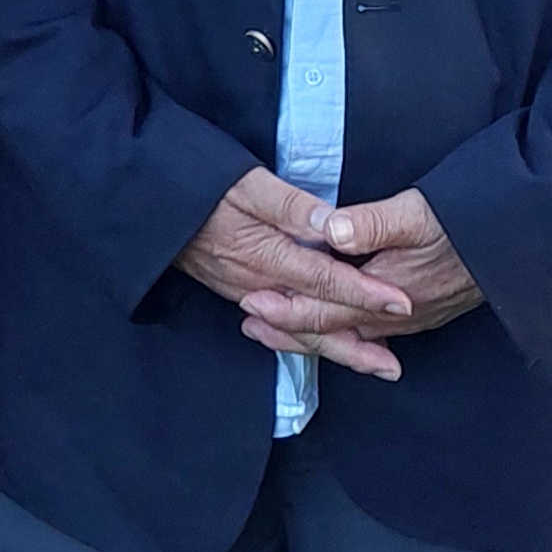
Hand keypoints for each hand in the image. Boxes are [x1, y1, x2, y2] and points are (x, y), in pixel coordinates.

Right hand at [176, 169, 415, 377]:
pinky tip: (320, 344)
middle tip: (393, 368)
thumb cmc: (200, 184)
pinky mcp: (236, 292)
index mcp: (268, 256)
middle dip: (356, 347)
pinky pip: (278, 326)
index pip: (328, 280)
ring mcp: (245, 293)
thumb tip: (334, 225)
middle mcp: (258, 285)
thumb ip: (292, 206)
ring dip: (334, 349)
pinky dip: (303, 340)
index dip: (366, 294)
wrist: (150, 204)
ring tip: (369, 364)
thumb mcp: (248, 183)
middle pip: (315, 323)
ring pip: (296, 331)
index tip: (401, 303)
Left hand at [238, 187, 483, 377]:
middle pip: (331, 332)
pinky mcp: (423, 315)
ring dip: (312, 334)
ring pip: (350, 337)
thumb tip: (329, 230)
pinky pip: (372, 335)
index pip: (323, 311)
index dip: (284, 310)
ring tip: (279, 332)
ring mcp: (411, 320)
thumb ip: (369, 222)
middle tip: (249, 325)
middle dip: (288, 330)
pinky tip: (340, 333)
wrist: (517, 246)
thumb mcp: (415, 213)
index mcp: (385, 294)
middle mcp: (395, 317)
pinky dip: (345, 335)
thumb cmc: (465, 222)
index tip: (250, 304)